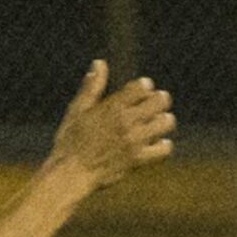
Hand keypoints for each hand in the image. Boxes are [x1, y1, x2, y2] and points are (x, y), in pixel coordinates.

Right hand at [50, 61, 176, 189]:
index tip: (141, 90)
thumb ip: (92, 87)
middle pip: (161, 101)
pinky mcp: (138, 159)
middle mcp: (126, 121)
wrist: (71, 173)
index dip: (145, 86)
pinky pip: (163, 149)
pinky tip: (155, 143)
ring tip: (155, 123)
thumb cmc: (70, 140)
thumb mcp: (78, 110)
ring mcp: (134, 140)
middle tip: (154, 104)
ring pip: (166, 122)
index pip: (142, 86)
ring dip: (163, 121)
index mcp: (112, 107)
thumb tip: (100, 63)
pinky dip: (163, 145)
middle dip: (160, 100)